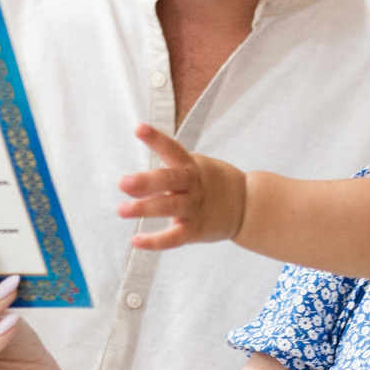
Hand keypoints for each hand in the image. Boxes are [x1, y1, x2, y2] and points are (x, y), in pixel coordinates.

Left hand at [116, 126, 246, 252]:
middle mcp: (193, 185)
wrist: (247, 205)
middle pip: (170, 180)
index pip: (172, 149)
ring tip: (122, 210)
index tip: (138, 128)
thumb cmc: (211, 183)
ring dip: (145, 208)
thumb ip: (165, 176)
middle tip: (123, 183)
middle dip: (147, 181)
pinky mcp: (197, 230)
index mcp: (191, 166)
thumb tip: (131, 186)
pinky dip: (156, 241)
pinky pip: (175, 237)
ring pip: (170, 207)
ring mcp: (195, 208)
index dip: (156, 139)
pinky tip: (136, 240)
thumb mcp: (195, 169)